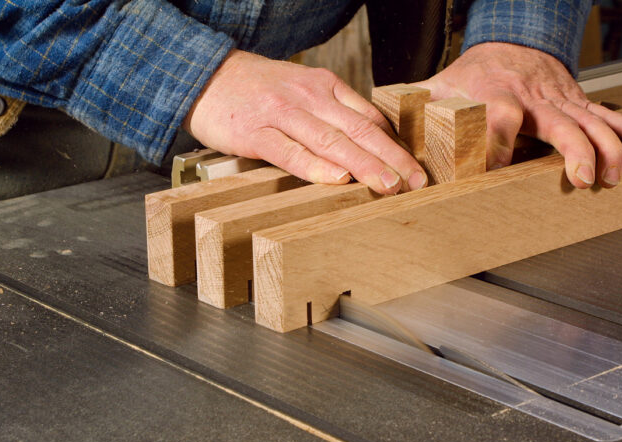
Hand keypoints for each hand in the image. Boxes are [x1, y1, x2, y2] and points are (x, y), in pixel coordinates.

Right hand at [183, 49, 427, 193]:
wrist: (206, 76)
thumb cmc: (258, 89)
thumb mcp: (302, 88)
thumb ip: (332, 111)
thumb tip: (367, 139)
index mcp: (324, 86)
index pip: (368, 117)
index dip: (395, 143)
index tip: (415, 166)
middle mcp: (308, 97)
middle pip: (358, 130)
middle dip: (391, 157)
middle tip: (415, 181)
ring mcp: (282, 114)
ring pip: (331, 141)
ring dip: (363, 165)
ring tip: (388, 184)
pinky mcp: (256, 132)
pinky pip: (290, 152)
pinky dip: (315, 167)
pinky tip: (337, 180)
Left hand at [414, 42, 621, 188]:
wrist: (512, 40)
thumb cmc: (476, 69)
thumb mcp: (442, 83)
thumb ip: (417, 104)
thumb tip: (384, 121)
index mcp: (496, 95)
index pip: (500, 115)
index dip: (501, 139)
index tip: (500, 166)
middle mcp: (532, 98)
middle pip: (558, 122)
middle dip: (574, 150)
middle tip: (583, 177)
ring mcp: (558, 99)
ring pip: (589, 121)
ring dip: (606, 147)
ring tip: (610, 175)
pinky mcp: (574, 101)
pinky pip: (603, 114)